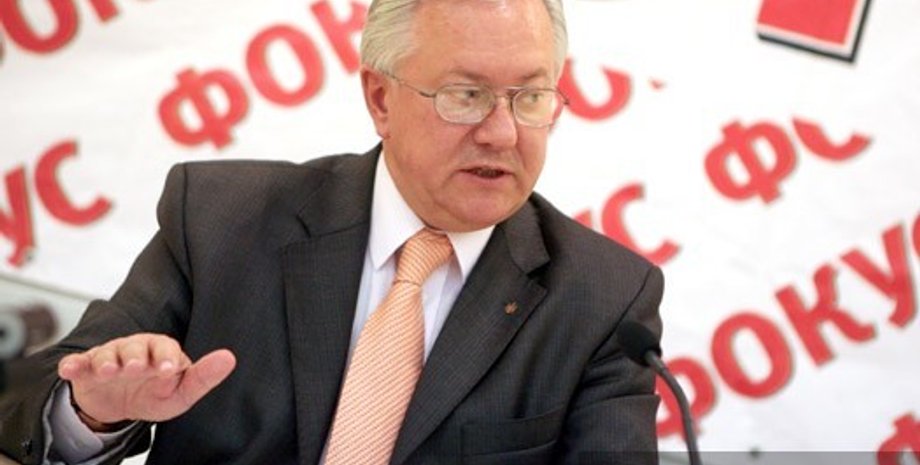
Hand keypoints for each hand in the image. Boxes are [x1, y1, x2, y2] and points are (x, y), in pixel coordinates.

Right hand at [57, 333, 235, 430]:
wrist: (120, 402)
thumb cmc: (155, 392)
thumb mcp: (182, 392)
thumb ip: (203, 377)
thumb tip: (229, 358)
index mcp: (161, 350)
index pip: (166, 348)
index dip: (167, 358)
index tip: (169, 370)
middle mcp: (135, 349)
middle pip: (134, 347)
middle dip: (135, 357)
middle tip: (136, 368)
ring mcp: (109, 357)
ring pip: (107, 354)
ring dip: (107, 361)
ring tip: (108, 371)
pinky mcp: (86, 369)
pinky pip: (78, 364)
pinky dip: (73, 365)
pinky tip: (71, 369)